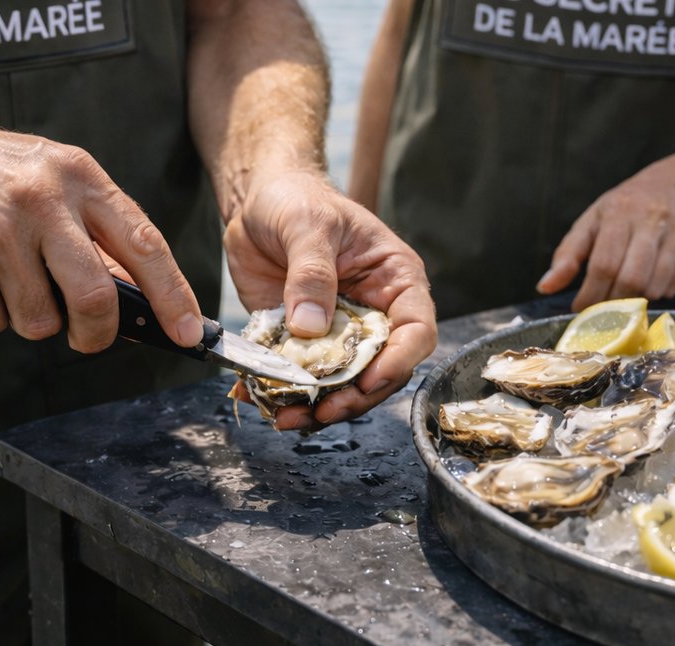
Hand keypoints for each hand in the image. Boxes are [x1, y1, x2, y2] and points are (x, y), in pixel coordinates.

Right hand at [0, 103, 202, 352]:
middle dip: (95, 333)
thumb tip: (141, 299)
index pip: (145, 245)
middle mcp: (44, 198)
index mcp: (81, 177)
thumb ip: (95, 231)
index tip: (190, 334)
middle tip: (84, 336)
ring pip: (38, 319)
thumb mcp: (53, 179)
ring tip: (7, 280)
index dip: (174, 296)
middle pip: (96, 296)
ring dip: (28, 318)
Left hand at [224, 170, 436, 430]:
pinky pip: (301, 376)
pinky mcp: (304, 342)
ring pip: (342, 383)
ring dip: (317, 406)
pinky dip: (281, 392)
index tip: (368, 379)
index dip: (398, 361)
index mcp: (395, 281)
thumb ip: (312, 273)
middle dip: (353, 396)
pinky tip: (258, 398)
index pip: (416, 331)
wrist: (259, 201)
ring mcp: (339, 332)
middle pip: (381, 370)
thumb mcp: (308, 225)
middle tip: (322, 411)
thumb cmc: (298, 200)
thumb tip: (311, 327)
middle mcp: (374, 313)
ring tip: (285, 416)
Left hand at [536, 153, 674, 310]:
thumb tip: (545, 287)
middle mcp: (651, 220)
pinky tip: (647, 286)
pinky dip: (658, 294)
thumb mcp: (592, 221)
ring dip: (635, 301)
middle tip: (603, 312)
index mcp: (619, 213)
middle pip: (631, 279)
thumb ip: (568, 255)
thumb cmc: (625, 207)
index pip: (603, 265)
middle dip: (613, 303)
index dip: (590, 295)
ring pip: (654, 286)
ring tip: (623, 298)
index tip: (579, 308)